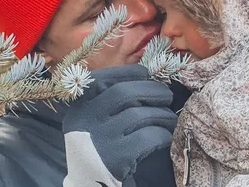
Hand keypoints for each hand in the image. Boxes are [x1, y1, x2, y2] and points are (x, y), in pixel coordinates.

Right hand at [62, 64, 177, 186]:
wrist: (90, 185)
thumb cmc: (99, 148)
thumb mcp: (94, 121)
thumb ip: (108, 100)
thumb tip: (144, 77)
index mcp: (78, 108)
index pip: (101, 79)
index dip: (127, 72)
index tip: (146, 74)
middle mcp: (84, 121)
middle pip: (123, 93)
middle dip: (151, 90)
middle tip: (167, 96)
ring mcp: (99, 140)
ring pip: (139, 115)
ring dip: (162, 114)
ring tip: (170, 119)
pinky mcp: (115, 159)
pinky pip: (148, 137)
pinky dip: (162, 134)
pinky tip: (165, 137)